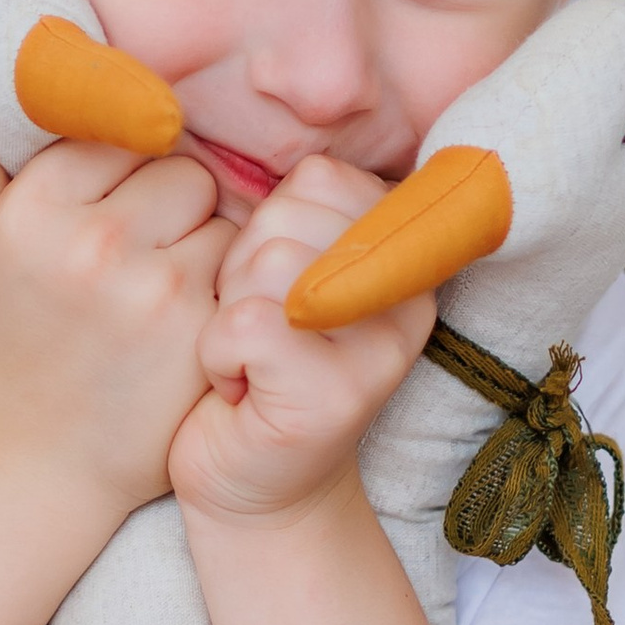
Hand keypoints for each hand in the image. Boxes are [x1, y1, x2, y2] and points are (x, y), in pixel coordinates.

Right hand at [0, 85, 232, 515]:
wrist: (47, 455)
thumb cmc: (11, 339)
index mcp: (33, 213)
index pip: (116, 132)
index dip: (123, 167)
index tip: (108, 208)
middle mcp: (94, 244)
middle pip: (178, 165)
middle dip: (169, 199)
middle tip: (141, 248)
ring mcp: (154, 288)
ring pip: (218, 210)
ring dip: (205, 237)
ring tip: (165, 281)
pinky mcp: (203, 328)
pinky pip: (242, 264)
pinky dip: (228, 282)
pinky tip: (191, 312)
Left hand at [171, 156, 433, 525]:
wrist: (254, 489)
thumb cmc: (256, 371)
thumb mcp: (285, 278)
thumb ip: (293, 220)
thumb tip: (246, 135)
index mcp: (400, 255)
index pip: (319, 177)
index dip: (267, 221)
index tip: (272, 284)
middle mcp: (408, 298)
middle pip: (288, 217)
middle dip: (242, 269)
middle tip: (255, 331)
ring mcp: (379, 349)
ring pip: (267, 266)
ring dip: (227, 313)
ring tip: (248, 358)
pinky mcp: (334, 394)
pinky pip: (245, 323)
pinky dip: (217, 354)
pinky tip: (237, 388)